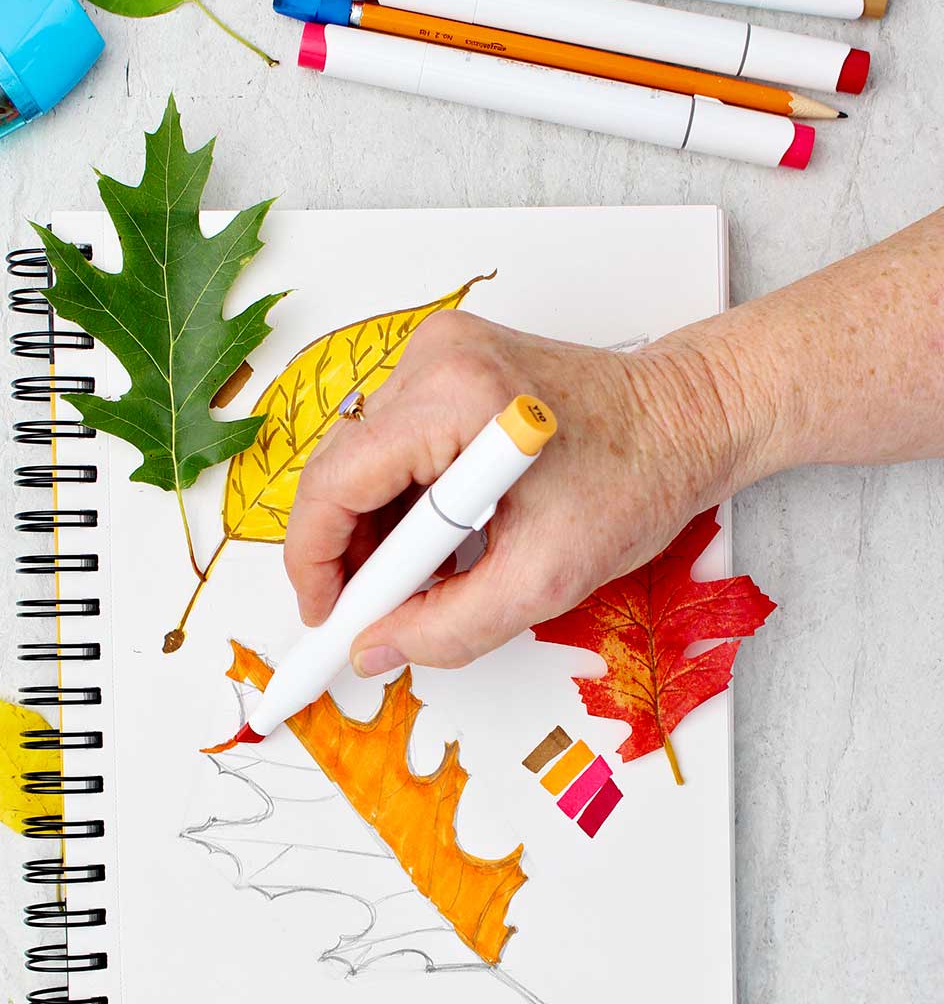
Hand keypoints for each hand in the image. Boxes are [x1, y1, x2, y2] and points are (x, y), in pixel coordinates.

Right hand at [283, 310, 741, 673]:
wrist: (688, 421)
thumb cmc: (638, 479)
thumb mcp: (545, 580)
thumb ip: (449, 628)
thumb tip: (375, 649)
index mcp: (458, 398)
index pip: (336, 484)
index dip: (315, 562)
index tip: (325, 618)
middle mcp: (436, 359)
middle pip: (341, 469)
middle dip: (345, 551)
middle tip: (365, 616)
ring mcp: (440, 354)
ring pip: (362, 459)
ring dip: (375, 529)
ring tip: (413, 584)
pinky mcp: (450, 364)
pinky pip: (393, 443)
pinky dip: (402, 499)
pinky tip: (433, 543)